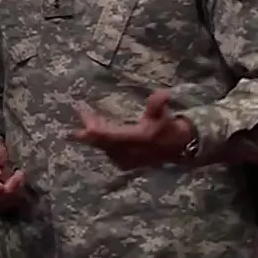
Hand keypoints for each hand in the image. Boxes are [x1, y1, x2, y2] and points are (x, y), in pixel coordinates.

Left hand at [71, 89, 194, 169]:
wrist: (178, 148)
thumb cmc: (168, 128)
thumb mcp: (162, 114)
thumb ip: (158, 104)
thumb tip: (163, 94)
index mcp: (134, 139)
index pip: (105, 134)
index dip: (90, 124)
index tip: (80, 111)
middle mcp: (126, 152)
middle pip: (99, 141)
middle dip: (88, 128)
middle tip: (79, 112)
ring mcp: (125, 160)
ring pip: (102, 146)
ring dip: (94, 134)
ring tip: (88, 118)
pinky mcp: (125, 163)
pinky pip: (107, 151)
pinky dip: (101, 141)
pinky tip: (98, 131)